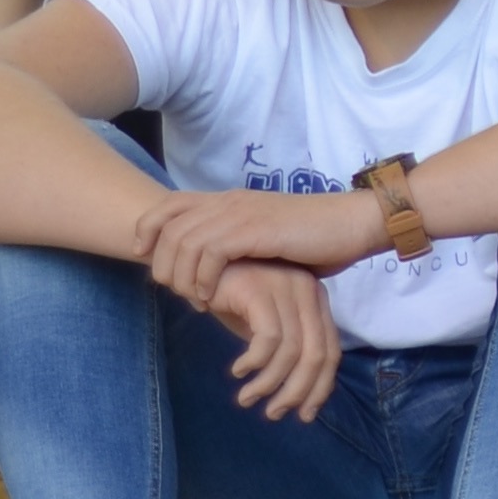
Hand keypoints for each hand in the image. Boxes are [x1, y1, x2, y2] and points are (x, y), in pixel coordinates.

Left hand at [143, 184, 377, 303]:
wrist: (354, 223)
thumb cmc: (316, 237)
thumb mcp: (267, 235)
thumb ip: (239, 243)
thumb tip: (216, 265)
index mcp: (230, 200)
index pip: (169, 204)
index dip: (147, 228)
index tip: (143, 255)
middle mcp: (230, 202)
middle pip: (167, 227)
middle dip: (160, 263)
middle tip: (172, 290)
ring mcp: (242, 213)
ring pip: (184, 242)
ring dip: (180, 275)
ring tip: (193, 298)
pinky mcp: (255, 230)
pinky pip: (209, 253)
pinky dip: (201, 278)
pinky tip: (209, 296)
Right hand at [211, 260, 340, 423]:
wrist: (197, 262)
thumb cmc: (231, 295)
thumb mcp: (262, 325)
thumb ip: (281, 351)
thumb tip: (294, 394)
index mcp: (315, 300)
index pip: (330, 352)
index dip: (319, 388)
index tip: (303, 415)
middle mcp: (308, 292)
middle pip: (317, 356)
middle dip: (297, 393)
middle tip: (273, 414)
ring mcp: (287, 288)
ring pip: (292, 352)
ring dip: (269, 384)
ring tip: (247, 398)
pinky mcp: (261, 290)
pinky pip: (268, 338)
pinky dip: (255, 362)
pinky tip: (238, 371)